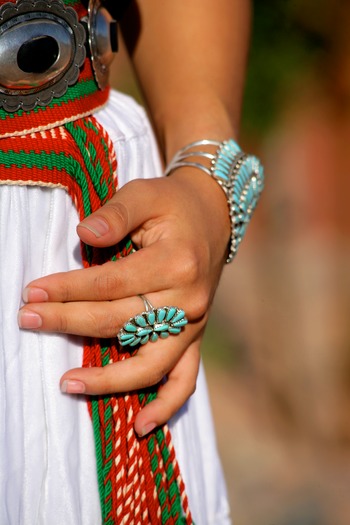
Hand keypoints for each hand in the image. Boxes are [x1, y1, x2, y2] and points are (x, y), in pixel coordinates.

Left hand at [18, 171, 229, 434]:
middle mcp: (188, 300)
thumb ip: (115, 213)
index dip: (68, 290)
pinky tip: (141, 424)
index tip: (32, 293)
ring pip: (149, 364)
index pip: (110, 284)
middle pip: (120, 323)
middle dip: (69, 323)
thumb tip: (83, 235)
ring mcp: (194, 324)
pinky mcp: (194, 337)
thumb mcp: (144, 194)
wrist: (212, 219)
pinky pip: (185, 380)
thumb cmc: (172, 206)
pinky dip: (166, 405)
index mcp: (175, 262)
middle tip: (29, 321)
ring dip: (108, 379)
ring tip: (67, 384)